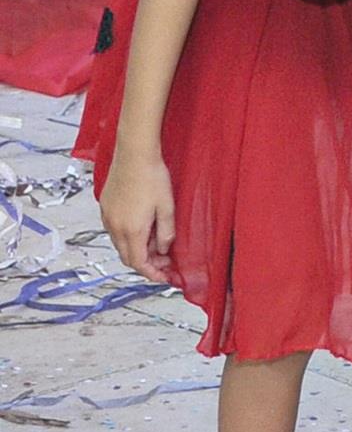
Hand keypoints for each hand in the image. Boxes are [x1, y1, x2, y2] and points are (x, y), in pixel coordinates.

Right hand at [99, 150, 175, 282]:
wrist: (134, 153)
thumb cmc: (152, 176)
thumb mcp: (167, 208)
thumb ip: (166, 233)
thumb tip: (163, 249)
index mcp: (132, 230)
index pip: (138, 263)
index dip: (152, 274)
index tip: (163, 277)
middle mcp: (115, 226)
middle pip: (128, 257)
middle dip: (146, 263)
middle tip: (164, 261)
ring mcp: (107, 216)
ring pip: (120, 244)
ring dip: (136, 250)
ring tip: (156, 243)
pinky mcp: (105, 207)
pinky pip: (115, 231)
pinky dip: (128, 237)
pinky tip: (142, 228)